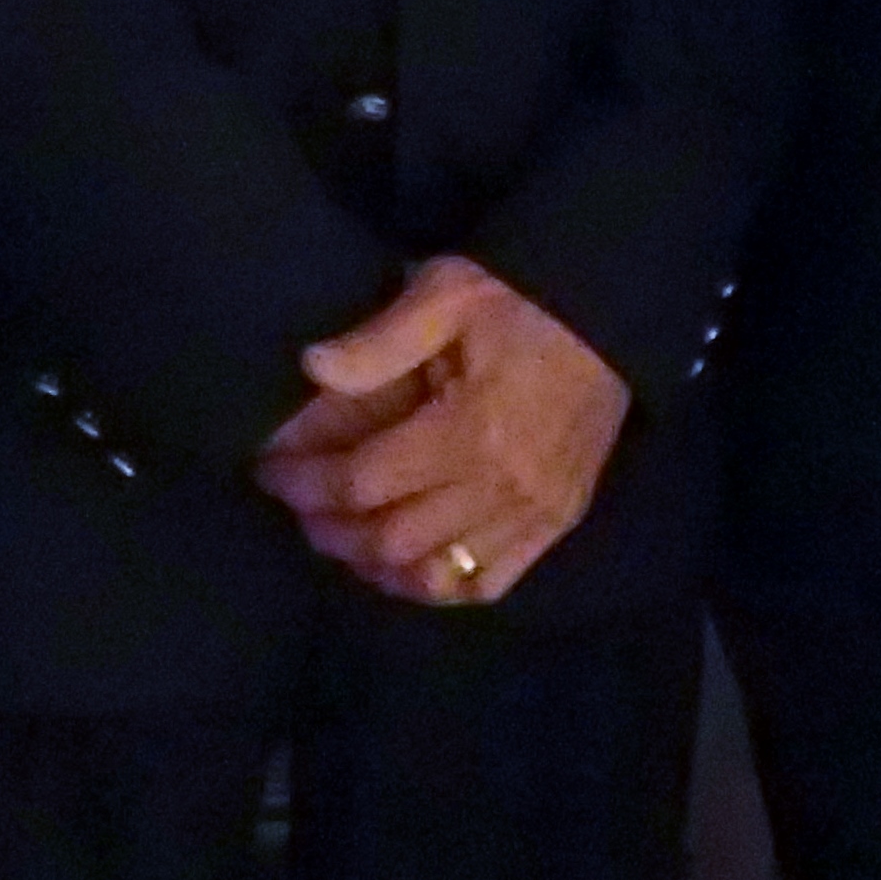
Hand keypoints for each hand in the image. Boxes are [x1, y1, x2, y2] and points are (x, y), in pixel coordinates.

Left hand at [251, 255, 629, 605]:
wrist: (609, 314)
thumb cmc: (519, 300)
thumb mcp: (447, 293)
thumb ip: (379, 340)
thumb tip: (311, 368)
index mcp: (469, 429)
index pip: (365, 482)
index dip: (307, 484)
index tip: (271, 470)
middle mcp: (500, 486)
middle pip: (391, 540)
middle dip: (330, 530)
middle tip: (300, 506)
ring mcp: (533, 513)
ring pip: (434, 575)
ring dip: (375, 567)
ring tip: (343, 538)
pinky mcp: (556, 523)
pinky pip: (486, 584)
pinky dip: (437, 586)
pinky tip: (406, 568)